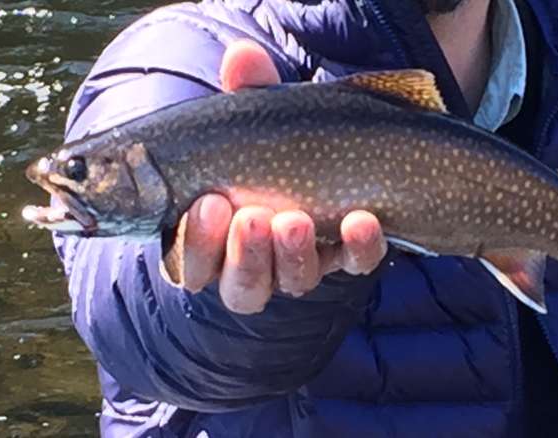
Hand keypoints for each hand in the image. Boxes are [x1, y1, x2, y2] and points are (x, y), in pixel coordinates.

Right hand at [179, 40, 386, 313]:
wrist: (346, 151)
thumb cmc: (277, 142)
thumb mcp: (259, 117)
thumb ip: (248, 93)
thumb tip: (243, 56)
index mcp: (217, 238)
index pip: (194, 265)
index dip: (196, 244)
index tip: (207, 203)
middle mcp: (259, 263)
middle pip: (243, 287)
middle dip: (244, 255)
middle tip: (250, 216)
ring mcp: (307, 262)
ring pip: (294, 282)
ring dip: (293, 254)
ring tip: (296, 218)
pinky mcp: (351, 255)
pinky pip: (356, 263)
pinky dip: (360, 246)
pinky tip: (363, 219)